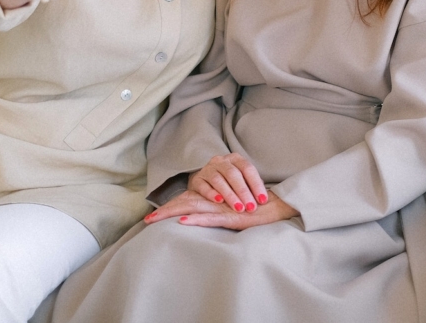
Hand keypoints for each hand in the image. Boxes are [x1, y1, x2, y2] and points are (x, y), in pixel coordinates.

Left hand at [144, 190, 297, 230]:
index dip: (171, 208)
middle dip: (166, 212)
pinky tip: (183, 222)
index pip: (189, 203)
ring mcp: (223, 209)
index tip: (152, 217)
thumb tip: (203, 219)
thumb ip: (220, 215)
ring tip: (156, 220)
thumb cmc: (257, 211)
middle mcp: (216, 203)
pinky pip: (211, 218)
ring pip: (194, 210)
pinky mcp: (232, 217)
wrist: (278, 206)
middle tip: (146, 220)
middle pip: (186, 205)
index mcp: (215, 202)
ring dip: (174, 214)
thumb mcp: (235, 215)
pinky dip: (197, 220)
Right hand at [188, 153, 267, 212]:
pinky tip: (219, 201)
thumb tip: (263, 198)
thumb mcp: (241, 179)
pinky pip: (204, 186)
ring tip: (238, 208)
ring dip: (230, 195)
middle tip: (251, 207)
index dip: (256, 184)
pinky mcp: (197, 179)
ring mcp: (207, 169)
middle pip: (233, 174)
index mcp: (235, 159)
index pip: (247, 169)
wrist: (205, 180)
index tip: (263, 200)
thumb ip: (251, 185)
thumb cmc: (229, 182)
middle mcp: (221, 161)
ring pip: (219, 180)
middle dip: (243, 191)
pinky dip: (211, 194)